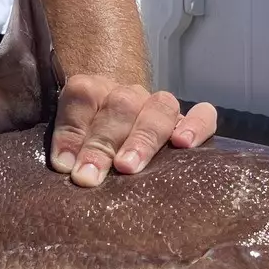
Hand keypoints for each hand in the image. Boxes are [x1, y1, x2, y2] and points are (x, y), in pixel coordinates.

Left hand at [48, 76, 217, 186]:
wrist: (123, 136)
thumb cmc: (90, 151)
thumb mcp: (72, 148)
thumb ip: (68, 151)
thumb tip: (67, 168)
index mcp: (95, 92)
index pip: (84, 96)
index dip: (73, 129)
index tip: (65, 166)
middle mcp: (129, 96)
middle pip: (120, 105)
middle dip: (103, 143)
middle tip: (89, 177)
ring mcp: (161, 107)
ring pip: (159, 108)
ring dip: (142, 139)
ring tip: (128, 167)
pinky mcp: (190, 122)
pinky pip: (203, 115)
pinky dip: (196, 126)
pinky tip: (185, 144)